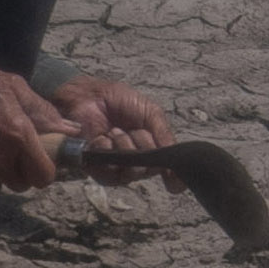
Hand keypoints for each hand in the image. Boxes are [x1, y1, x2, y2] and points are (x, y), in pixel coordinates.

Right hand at [0, 57, 75, 190]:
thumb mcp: (15, 87)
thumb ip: (45, 113)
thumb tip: (72, 130)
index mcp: (19, 138)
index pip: (43, 177)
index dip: (43, 170)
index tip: (39, 159)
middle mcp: (0, 159)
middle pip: (20, 184)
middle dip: (20, 170)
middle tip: (12, 148)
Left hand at [53, 74, 174, 178]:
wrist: (91, 95)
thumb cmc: (120, 102)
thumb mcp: (152, 114)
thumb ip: (165, 138)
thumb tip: (177, 172)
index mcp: (151, 151)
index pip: (165, 170)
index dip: (166, 166)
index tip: (156, 146)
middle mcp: (134, 163)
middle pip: (148, 170)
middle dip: (143, 146)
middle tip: (132, 130)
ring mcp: (115, 168)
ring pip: (130, 172)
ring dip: (125, 148)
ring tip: (115, 131)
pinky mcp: (96, 169)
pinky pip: (109, 171)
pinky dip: (109, 151)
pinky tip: (104, 137)